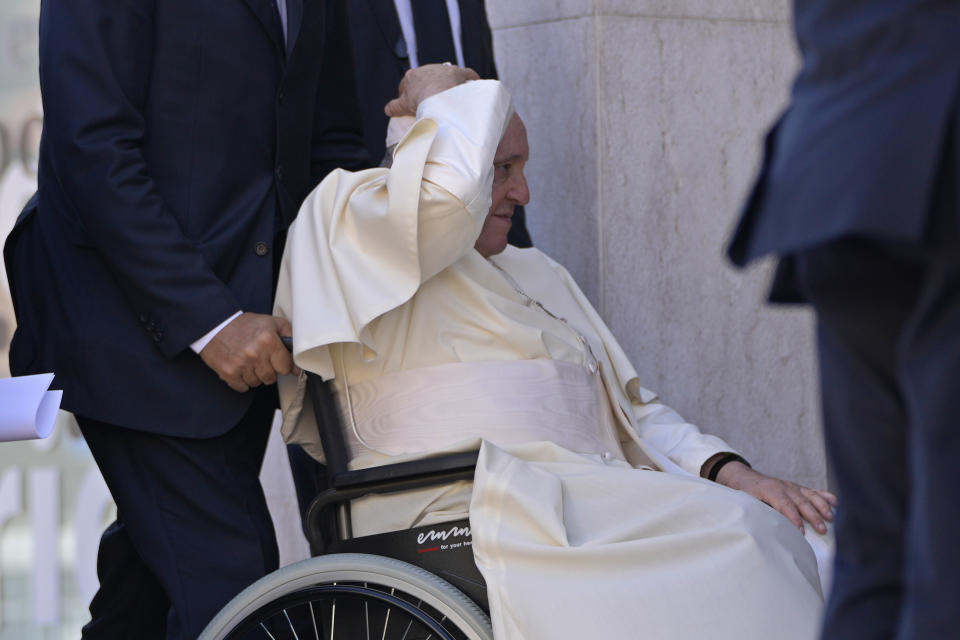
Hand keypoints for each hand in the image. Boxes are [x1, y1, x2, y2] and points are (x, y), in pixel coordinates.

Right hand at [199, 312, 299, 391]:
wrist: (215, 324)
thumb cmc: (245, 325)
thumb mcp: (272, 322)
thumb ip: (290, 338)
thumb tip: (297, 364)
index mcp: (268, 340)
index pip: (286, 367)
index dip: (282, 364)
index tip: (277, 360)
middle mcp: (255, 353)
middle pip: (272, 378)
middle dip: (268, 370)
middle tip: (260, 359)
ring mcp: (241, 364)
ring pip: (257, 383)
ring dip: (254, 375)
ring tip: (248, 361)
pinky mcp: (228, 373)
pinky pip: (243, 388)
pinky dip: (242, 381)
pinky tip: (239, 368)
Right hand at [384, 64, 479, 117]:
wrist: (440, 96)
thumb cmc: (420, 101)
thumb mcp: (403, 106)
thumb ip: (394, 107)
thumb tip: (387, 110)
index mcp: (412, 76)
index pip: (407, 83)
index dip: (409, 94)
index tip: (413, 103)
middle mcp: (428, 69)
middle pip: (427, 79)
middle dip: (428, 88)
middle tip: (431, 102)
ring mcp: (444, 70)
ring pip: (445, 76)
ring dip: (447, 84)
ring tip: (450, 97)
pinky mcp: (460, 73)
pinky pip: (466, 74)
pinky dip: (469, 78)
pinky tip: (471, 85)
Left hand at [712, 461, 837, 534]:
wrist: (742, 477)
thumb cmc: (744, 492)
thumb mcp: (745, 501)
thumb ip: (757, 511)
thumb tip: (766, 526)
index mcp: (770, 490)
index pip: (785, 505)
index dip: (794, 519)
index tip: (801, 533)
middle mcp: (783, 486)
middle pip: (801, 501)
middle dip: (813, 516)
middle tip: (822, 530)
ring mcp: (791, 486)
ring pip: (810, 495)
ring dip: (822, 507)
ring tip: (831, 518)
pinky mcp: (796, 487)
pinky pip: (812, 491)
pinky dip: (824, 496)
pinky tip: (835, 502)